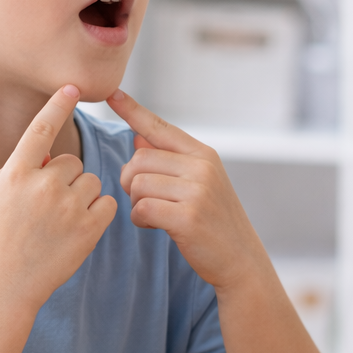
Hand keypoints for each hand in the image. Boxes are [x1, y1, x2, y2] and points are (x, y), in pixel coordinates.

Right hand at [0, 86, 117, 312]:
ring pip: (92, 180)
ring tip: (61, 220)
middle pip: (71, 161)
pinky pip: (107, 202)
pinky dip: (98, 212)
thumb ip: (11, 168)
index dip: (58, 104)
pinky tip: (79, 228)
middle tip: (48, 206)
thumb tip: (39, 155)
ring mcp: (68, 207)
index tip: (73, 86)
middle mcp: (43, 185)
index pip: (41, 129)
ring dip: (82, 195)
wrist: (4, 286)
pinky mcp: (89, 228)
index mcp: (15, 174)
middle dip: (65, 178)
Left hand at [108, 91, 264, 291]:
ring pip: (137, 184)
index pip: (160, 127)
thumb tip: (137, 135)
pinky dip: (140, 220)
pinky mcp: (188, 216)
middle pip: (139, 159)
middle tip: (145, 200)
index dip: (133, 111)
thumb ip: (169, 160)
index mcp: (203, 154)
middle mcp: (202, 166)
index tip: (112, 94)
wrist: (241, 259)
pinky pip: (141, 208)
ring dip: (136, 203)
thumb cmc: (214, 221)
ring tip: (155, 215)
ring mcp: (197, 190)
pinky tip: (155, 226)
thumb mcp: (199, 183)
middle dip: (131, 181)